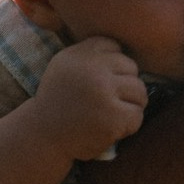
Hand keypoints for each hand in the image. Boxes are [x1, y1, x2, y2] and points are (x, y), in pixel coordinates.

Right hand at [33, 36, 147, 162]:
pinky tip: (112, 128)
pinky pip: (138, 115)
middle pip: (131, 68)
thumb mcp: (64, 66)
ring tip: (113, 114)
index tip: (100, 81)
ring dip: (131, 104)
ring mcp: (104, 92)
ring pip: (140, 91)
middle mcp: (93, 69)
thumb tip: (122, 50)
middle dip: (125, 84)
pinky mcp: (114, 116)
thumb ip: (88, 54)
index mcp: (80, 54)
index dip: (112, 65)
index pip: (114, 46)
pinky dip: (129, 125)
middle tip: (110, 101)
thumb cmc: (58, 102)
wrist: (43, 136)